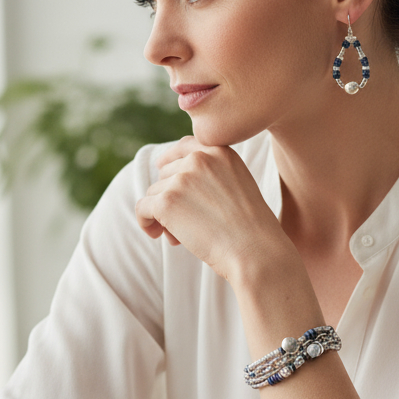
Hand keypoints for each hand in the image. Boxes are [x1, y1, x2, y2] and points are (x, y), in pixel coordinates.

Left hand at [134, 136, 291, 282]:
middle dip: (171, 196)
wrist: (255, 251)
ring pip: (154, 193)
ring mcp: (182, 179)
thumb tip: (167, 174)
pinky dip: (145, 222)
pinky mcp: (166, 201)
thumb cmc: (250, 228)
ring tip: (181, 236)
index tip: (162, 169)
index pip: (184, 147)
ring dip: (162, 215)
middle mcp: (199, 159)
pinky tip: (156, 234)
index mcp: (220, 151)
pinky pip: (142, 208)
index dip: (170, 160)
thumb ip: (211, 174)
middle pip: (166, 174)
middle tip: (186, 223)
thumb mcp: (238, 185)